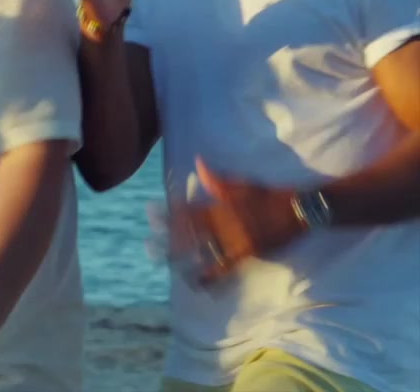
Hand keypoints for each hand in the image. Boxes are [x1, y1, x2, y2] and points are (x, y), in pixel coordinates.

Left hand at [163, 157, 307, 285]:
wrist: (298, 210)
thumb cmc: (269, 195)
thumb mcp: (241, 183)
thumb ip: (216, 179)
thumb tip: (197, 162)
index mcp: (220, 204)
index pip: (188, 209)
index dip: (169, 214)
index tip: (152, 215)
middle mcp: (223, 222)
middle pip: (189, 232)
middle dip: (168, 237)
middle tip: (147, 244)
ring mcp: (234, 239)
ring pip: (202, 250)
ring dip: (183, 257)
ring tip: (162, 262)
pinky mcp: (247, 254)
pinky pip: (225, 268)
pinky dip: (210, 276)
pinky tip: (195, 283)